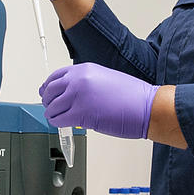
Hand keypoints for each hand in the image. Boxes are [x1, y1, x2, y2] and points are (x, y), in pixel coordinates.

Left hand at [39, 63, 158, 138]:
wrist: (147, 106)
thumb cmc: (133, 97)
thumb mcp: (106, 79)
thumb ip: (86, 84)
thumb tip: (73, 95)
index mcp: (85, 70)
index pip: (55, 76)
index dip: (48, 87)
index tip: (46, 93)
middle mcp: (79, 80)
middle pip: (50, 91)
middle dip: (49, 102)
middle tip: (52, 109)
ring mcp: (78, 96)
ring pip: (51, 107)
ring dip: (53, 115)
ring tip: (59, 119)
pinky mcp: (81, 114)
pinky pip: (58, 120)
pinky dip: (58, 124)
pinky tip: (64, 125)